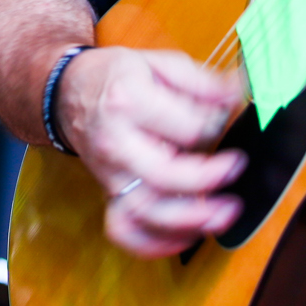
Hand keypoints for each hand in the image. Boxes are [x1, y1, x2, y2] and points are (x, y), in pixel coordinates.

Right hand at [56, 46, 247, 257]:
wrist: (68, 93)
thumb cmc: (115, 77)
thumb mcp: (158, 62)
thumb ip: (201, 82)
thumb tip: (237, 96)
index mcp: (129, 102)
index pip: (186, 127)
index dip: (216, 125)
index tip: (226, 117)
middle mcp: (116, 143)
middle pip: (166, 175)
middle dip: (208, 179)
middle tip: (235, 168)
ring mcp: (110, 174)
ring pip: (148, 211)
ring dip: (190, 219)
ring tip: (223, 214)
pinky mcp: (109, 193)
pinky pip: (127, 231)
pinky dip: (156, 244)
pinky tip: (186, 236)